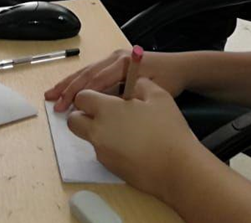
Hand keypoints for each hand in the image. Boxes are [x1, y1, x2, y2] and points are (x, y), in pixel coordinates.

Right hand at [45, 49, 186, 111]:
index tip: (67, 107)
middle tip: (53, 102)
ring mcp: (113, 58)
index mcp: (123, 63)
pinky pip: (92, 72)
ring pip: (86, 72)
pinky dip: (78, 81)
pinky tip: (67, 88)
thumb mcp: (150, 90)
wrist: (180, 67)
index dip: (80, 94)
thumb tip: (107, 107)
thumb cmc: (168, 79)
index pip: (96, 79)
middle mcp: (115, 57)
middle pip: (87, 74)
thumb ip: (128, 96)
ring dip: (68, 84)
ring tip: (52, 94)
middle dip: (68, 89)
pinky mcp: (113, 63)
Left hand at [67, 79, 202, 198]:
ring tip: (122, 128)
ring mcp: (101, 152)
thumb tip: (133, 83)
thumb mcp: (158, 96)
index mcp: (106, 109)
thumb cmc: (168, 129)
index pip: (81, 97)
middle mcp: (97, 131)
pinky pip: (102, 152)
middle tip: (102, 112)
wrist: (176, 168)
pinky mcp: (109, 168)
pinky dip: (109, 146)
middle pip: (74, 121)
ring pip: (88, 137)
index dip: (89, 95)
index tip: (101, 96)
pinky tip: (131, 144)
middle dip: (82, 115)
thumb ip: (140, 84)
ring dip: (96, 130)